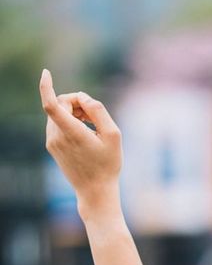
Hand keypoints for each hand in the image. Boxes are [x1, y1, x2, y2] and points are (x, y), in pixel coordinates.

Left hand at [39, 68, 122, 210]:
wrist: (95, 191)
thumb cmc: (108, 164)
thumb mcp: (113, 136)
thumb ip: (99, 111)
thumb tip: (83, 98)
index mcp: (71, 133)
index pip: (51, 104)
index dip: (46, 86)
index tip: (46, 73)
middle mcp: (56, 136)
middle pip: (60, 104)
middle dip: (76, 102)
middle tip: (93, 114)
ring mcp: (52, 142)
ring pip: (58, 113)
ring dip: (73, 112)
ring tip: (91, 125)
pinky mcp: (52, 146)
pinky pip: (57, 124)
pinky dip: (69, 122)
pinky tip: (84, 133)